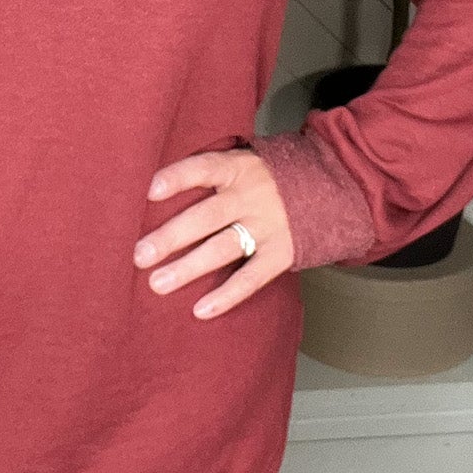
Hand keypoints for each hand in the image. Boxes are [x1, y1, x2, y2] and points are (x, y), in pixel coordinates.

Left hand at [133, 144, 294, 317]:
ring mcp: (269, 225)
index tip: (149, 191)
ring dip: (188, 268)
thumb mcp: (245, 162)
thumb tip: (155, 191)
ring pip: (223, 249)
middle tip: (139, 254)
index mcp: (239, 168)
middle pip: (206, 217)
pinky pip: (251, 278)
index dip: (177, 178)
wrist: (333, 186)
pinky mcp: (282, 252)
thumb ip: (213, 173)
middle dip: (171, 236)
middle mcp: (252, 196)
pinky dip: (227, 295)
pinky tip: (200, 309)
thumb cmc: (270, 176)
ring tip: (157, 284)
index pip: (203, 168)